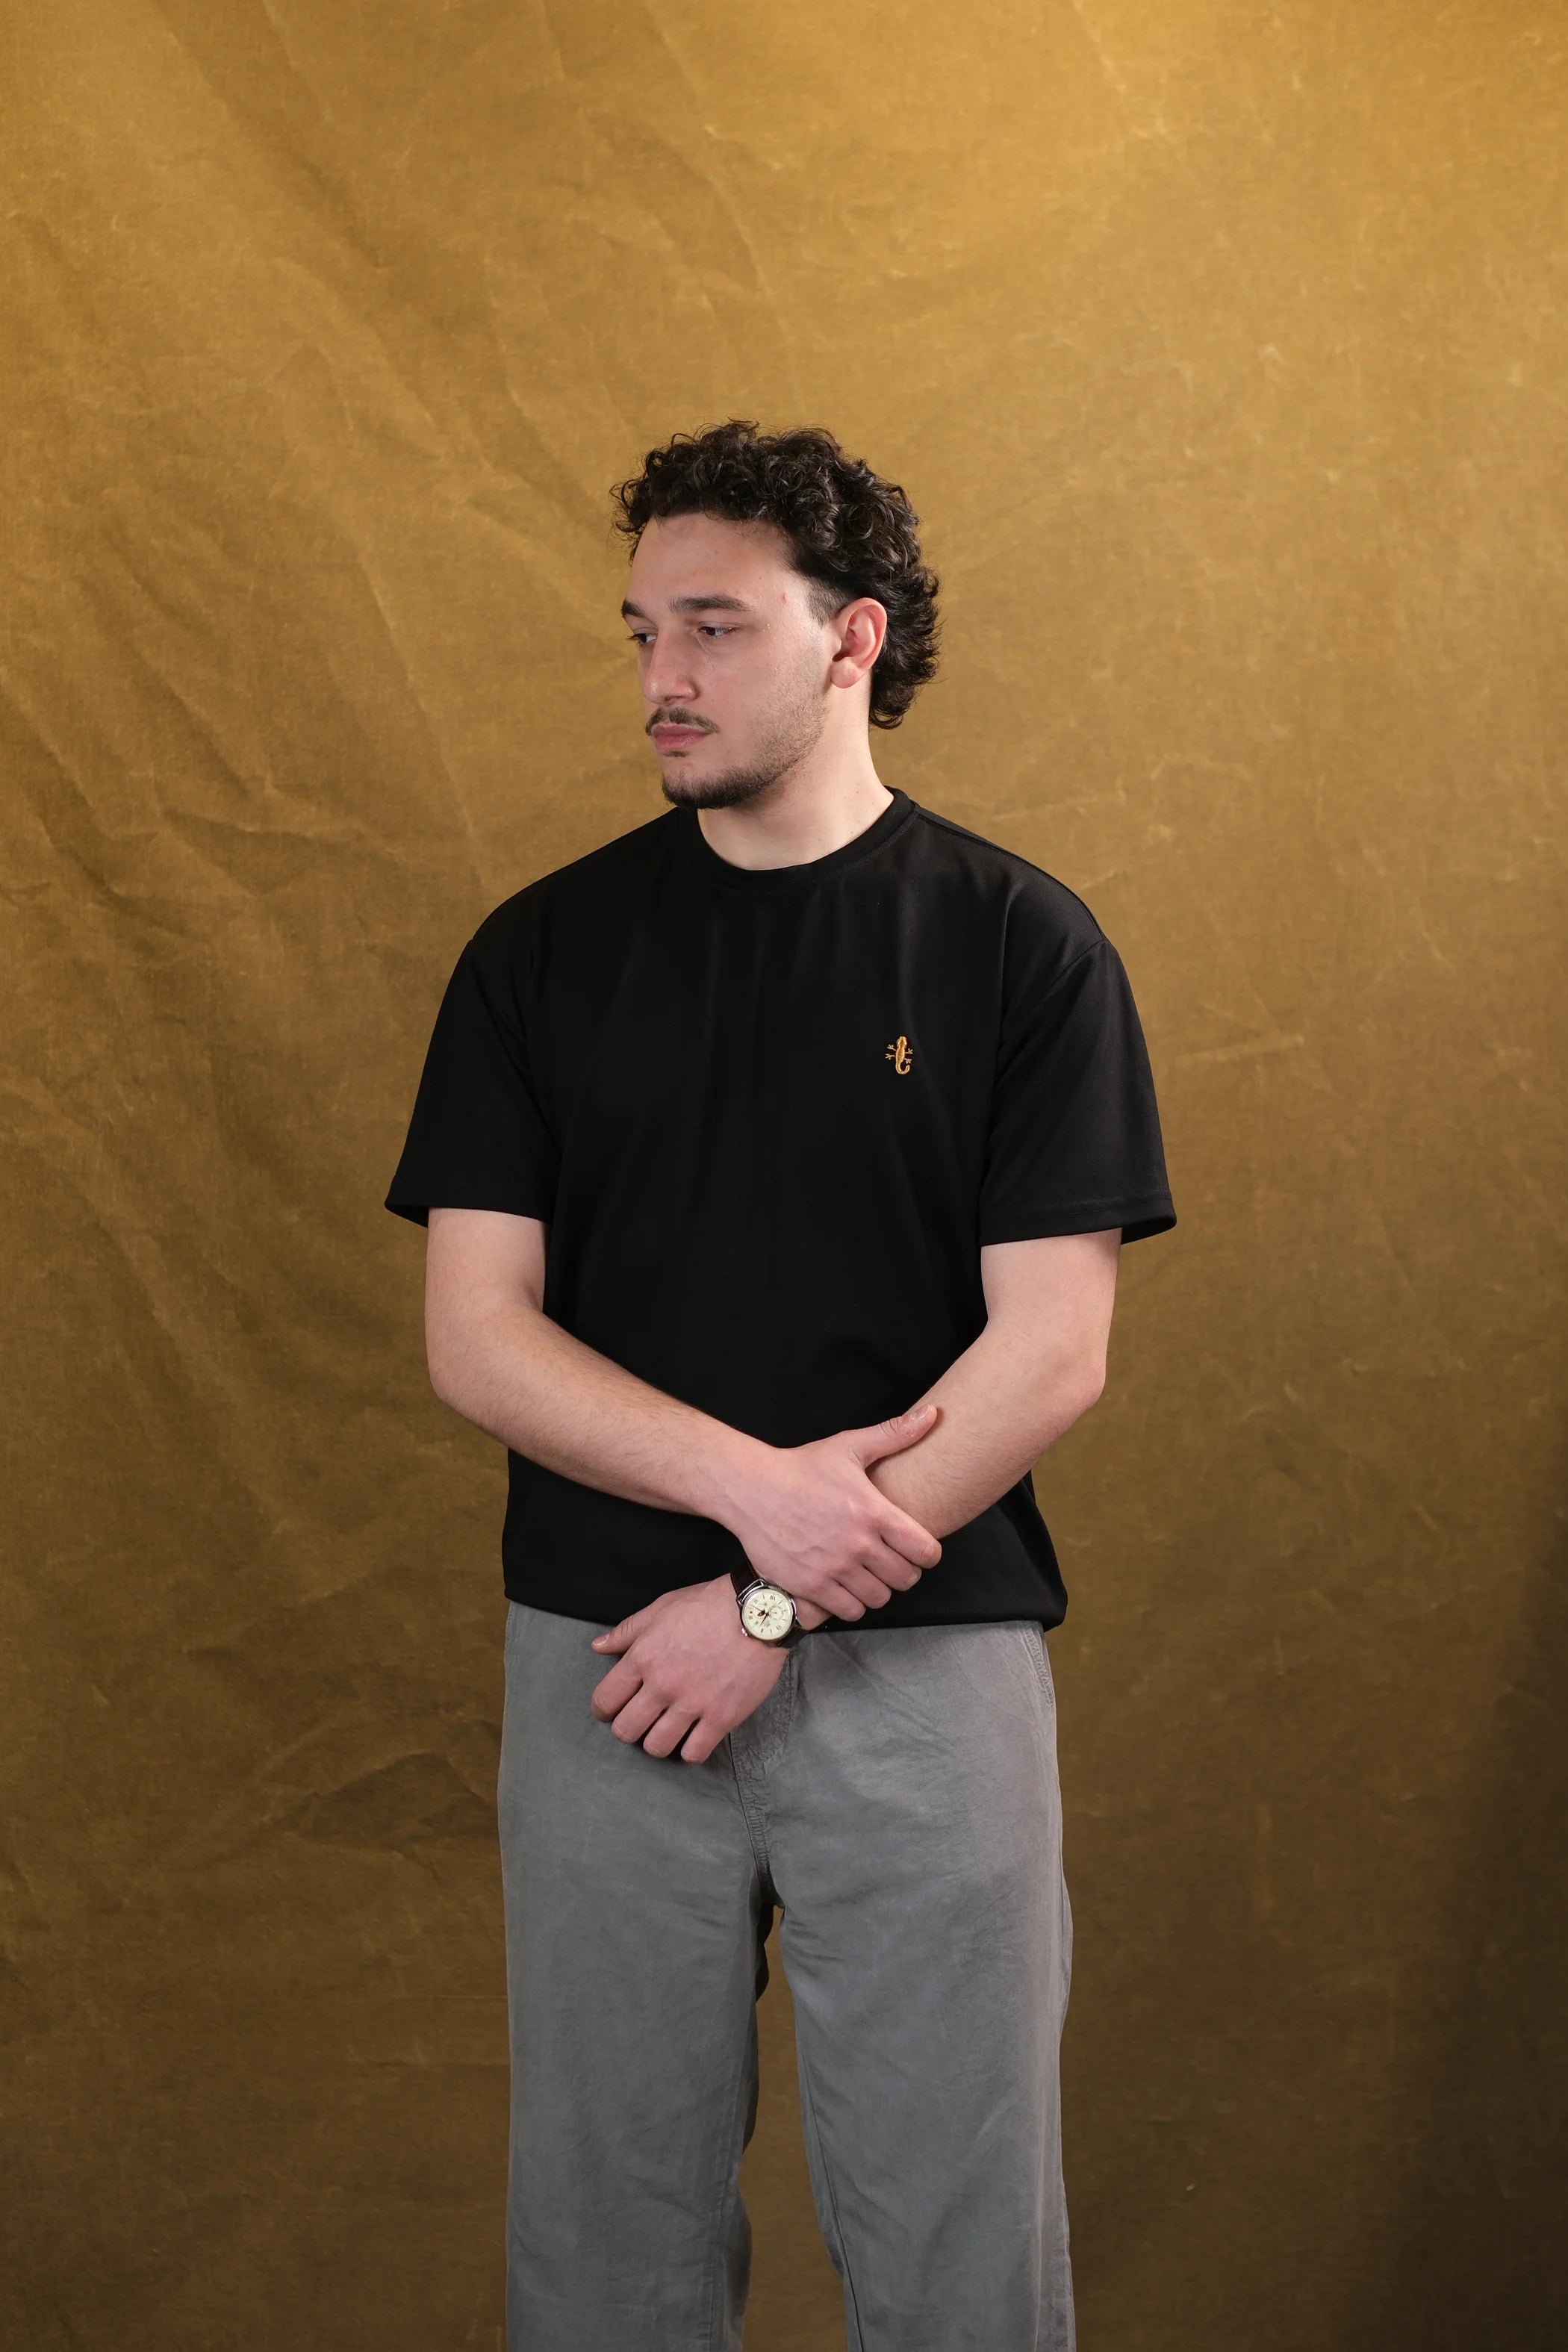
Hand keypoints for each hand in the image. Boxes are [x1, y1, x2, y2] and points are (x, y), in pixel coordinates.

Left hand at [588, 1577, 788, 1762]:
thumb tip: (599, 1646)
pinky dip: (690, 1750)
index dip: (603, 1710)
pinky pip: (694, 1753)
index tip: (611, 1711)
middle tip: (640, 1721)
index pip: (605, 1700)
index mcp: (643, 1658)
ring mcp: (692, 1704)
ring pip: (656, 1747)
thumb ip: (627, 1631)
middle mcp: (663, 1685)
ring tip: (667, 1730)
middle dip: (628, 1729)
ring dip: (657, 1742)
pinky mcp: (722, 1717)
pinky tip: (694, 1736)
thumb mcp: (661, 1609)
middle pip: (626, 1730)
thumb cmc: (709, 1605)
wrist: (758, 1611)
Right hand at [721, 1401, 943, 1621]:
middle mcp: (858, 1544)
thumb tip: (933, 1414)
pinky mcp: (811, 1586)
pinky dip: (853, 1603)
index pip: (925, 1550)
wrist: (751, 1489)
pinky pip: (849, 1611)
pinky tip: (846, 1587)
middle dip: (905, 1571)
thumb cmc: (802, 1468)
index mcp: (874, 1512)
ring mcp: (834, 1568)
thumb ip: (894, 1434)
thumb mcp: (849, 1447)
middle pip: (906, 1578)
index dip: (928, 1553)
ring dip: (879, 1589)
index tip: (919, 1548)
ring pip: (879, 1598)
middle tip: (893, 1562)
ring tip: (870, 1575)